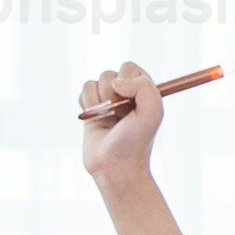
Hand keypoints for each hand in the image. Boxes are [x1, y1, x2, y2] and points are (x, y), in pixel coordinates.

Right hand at [74, 58, 169, 182]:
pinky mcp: (92, 108)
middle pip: (108, 74)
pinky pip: (83, 92)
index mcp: (144, 89)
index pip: (129, 67)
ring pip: (93, 83)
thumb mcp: (151, 113)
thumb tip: (116, 81)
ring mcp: (108, 99)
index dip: (126, 82)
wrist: (115, 167)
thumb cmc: (135, 142)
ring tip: (108, 122)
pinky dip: (87, 106)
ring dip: (98, 104)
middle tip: (120, 117)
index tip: (131, 104)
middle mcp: (127, 92)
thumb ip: (143, 88)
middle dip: (110, 97)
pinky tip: (96, 122)